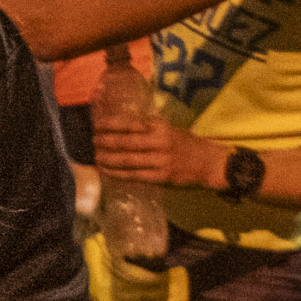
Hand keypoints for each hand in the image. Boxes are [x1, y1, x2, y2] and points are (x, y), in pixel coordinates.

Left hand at [94, 109, 224, 188]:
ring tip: (96, 157)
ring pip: (127, 160)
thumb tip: (120, 124)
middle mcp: (160, 142)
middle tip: (93, 141)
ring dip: (108, 159)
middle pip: (126, 142)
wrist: (208, 163)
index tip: (97, 125)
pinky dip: (118, 173)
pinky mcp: (161, 177)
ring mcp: (160, 161)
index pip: (131, 124)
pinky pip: (135, 176)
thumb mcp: (169, 128)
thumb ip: (148, 127)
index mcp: (161, 127)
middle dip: (106, 141)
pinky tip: (107, 171)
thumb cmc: (186, 143)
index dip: (111, 124)